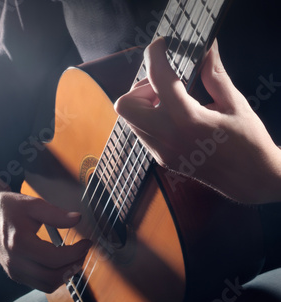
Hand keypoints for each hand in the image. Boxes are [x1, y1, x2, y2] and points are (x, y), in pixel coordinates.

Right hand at [0, 174, 91, 292]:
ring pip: (47, 285)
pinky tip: (60, 262)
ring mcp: (13, 270)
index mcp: (19, 243)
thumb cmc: (8, 207)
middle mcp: (15, 261)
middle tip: (83, 252)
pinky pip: (39, 283)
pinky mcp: (14, 274)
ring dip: (65, 275)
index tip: (87, 243)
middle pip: (52, 276)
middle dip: (73, 266)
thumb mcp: (32, 204)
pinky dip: (54, 277)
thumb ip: (55, 214)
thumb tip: (77, 219)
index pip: (54, 258)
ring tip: (74, 258)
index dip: (75, 253)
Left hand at [114, 38, 280, 203]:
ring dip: (144, 104)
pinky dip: (150, 118)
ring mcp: (161, 151)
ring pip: (130, 120)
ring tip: (172, 100)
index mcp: (188, 120)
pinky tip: (174, 117)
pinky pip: (142, 132)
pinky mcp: (161, 159)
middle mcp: (167, 137)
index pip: (158, 79)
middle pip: (125, 105)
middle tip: (165, 86)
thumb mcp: (235, 104)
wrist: (250, 181)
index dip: (155, 55)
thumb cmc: (248, 143)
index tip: (160, 46)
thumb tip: (206, 50)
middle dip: (140, 88)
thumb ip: (215, 75)